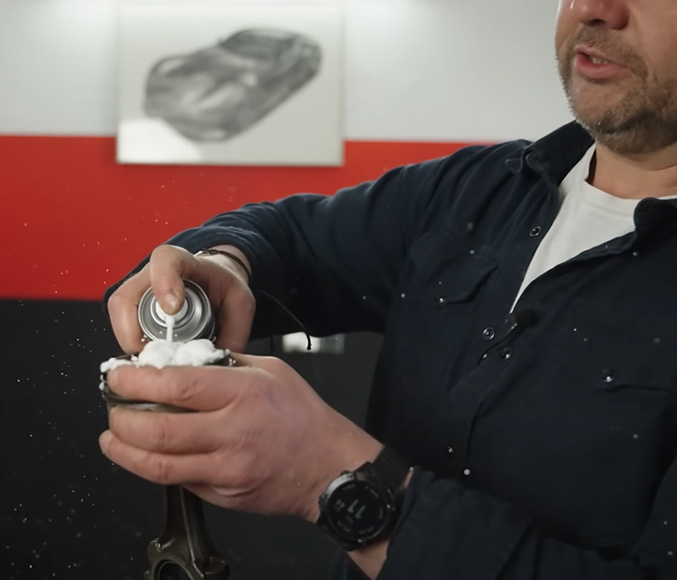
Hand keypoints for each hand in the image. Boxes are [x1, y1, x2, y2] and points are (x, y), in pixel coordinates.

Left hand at [98, 354, 381, 521]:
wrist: (327, 466)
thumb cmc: (303, 416)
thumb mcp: (271, 370)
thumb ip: (227, 363)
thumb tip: (184, 361)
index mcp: (244, 393)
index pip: (177, 386)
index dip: (137, 381)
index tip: (119, 374)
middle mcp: (233, 432)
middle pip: (158, 430)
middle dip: (121, 417)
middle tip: (112, 405)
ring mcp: (226, 469)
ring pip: (159, 466)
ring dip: (124, 451)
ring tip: (112, 437)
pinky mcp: (223, 494)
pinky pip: (178, 482)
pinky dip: (153, 467)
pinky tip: (146, 455)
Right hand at [107, 244, 254, 353]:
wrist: (213, 280)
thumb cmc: (223, 286)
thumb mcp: (240, 304)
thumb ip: (234, 332)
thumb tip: (220, 366)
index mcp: (183, 261)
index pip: (165, 261)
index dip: (164, 282)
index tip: (173, 308)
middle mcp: (150, 273)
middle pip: (127, 300)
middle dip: (138, 334)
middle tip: (163, 355)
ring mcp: (136, 292)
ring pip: (120, 320)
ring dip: (134, 344)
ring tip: (162, 360)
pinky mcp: (130, 311)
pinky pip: (122, 331)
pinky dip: (135, 348)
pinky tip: (156, 359)